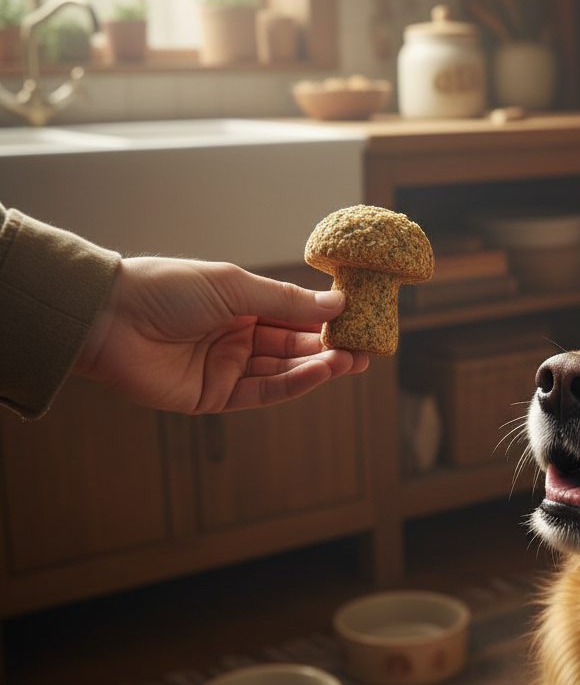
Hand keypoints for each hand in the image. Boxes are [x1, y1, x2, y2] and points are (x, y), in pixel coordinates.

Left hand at [74, 257, 367, 413]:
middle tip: (365, 349)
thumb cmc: (167, 289)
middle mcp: (236, 338)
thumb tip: (336, 305)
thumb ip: (286, 301)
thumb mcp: (234, 286)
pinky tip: (321, 371)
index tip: (357, 321)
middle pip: (292, 346)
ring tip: (351, 361)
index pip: (292, 316)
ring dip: (318, 367)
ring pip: (283, 370)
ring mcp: (226, 369)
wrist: (109, 319)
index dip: (324, 321)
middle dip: (329, 348)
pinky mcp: (215, 397)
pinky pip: (263, 392)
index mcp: (239, 305)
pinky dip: (294, 384)